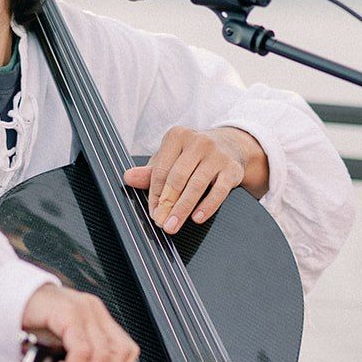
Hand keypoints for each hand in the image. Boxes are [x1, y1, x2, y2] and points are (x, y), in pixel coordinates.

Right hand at [21, 283, 138, 361]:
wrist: (4, 298)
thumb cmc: (30, 322)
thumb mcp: (60, 344)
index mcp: (98, 318)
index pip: (127, 350)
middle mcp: (94, 312)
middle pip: (118, 355)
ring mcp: (83, 310)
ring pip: (102, 355)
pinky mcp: (68, 313)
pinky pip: (81, 350)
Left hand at [123, 125, 268, 233]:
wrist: (231, 147)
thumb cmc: (193, 156)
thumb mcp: (171, 159)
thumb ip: (150, 172)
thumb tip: (128, 178)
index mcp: (177, 136)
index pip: (161, 169)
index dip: (155, 194)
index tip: (153, 213)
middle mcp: (198, 142)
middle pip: (177, 177)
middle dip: (167, 203)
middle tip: (161, 223)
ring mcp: (217, 154)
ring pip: (196, 185)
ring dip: (182, 208)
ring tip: (173, 226)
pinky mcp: (232, 168)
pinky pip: (219, 191)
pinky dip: (207, 206)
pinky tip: (197, 218)